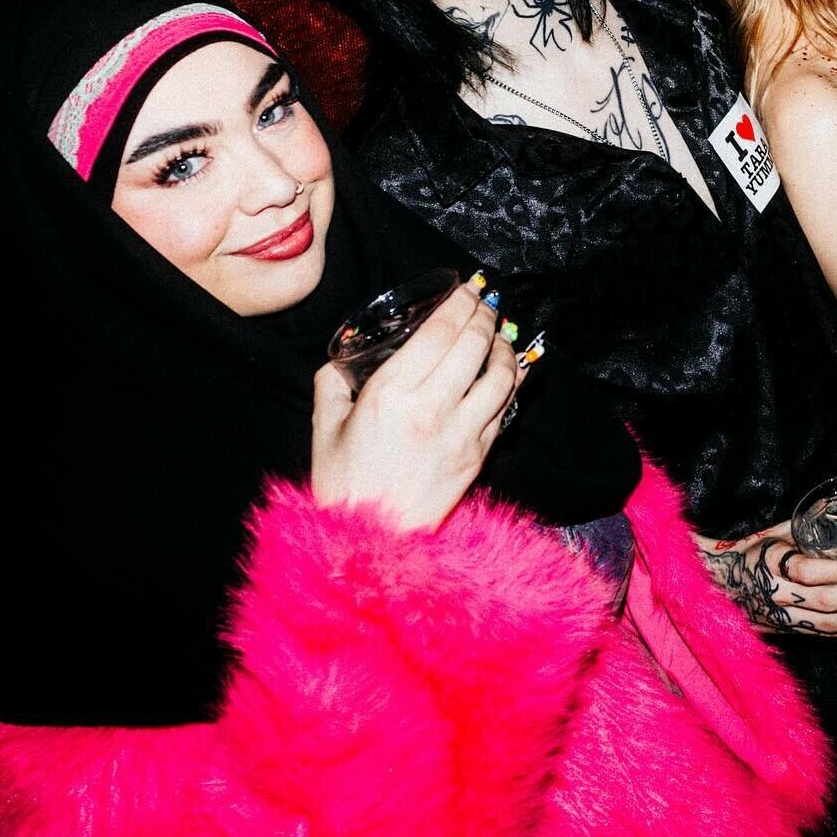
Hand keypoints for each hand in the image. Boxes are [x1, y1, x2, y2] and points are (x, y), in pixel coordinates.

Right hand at [311, 285, 521, 532]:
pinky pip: (504, 409)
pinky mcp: (477, 458)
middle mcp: (430, 410)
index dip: (459, 303)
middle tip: (485, 301)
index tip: (467, 288)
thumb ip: (333, 383)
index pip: (439, 332)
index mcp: (390, 396)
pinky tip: (509, 370)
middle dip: (485, 314)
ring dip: (504, 346)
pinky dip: (512, 382)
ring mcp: (460, 435)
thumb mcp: (325, 428)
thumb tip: (346, 358)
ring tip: (498, 333)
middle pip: (473, 345)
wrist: (368, 549)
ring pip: (500, 375)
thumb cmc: (343, 486)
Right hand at [697, 523, 836, 639]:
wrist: (719, 586)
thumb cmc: (750, 553)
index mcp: (773, 565)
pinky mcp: (791, 633)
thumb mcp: (772, 535)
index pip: (808, 572)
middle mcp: (779, 596)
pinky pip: (826, 638)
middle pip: (826, 603)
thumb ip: (804, 527)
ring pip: (830, 626)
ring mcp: (785, 619)